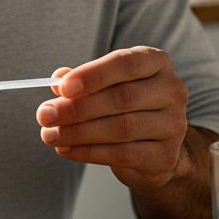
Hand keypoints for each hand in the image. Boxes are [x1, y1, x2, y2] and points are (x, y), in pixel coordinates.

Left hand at [36, 46, 189, 190]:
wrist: (154, 148)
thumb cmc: (126, 107)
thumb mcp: (105, 86)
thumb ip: (82, 81)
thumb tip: (57, 80)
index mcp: (156, 62)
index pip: (126, 64)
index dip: (93, 75)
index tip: (62, 87)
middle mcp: (172, 90)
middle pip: (121, 98)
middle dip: (77, 108)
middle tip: (45, 115)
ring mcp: (173, 124)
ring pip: (121, 128)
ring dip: (78, 132)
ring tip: (50, 135)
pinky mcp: (165, 156)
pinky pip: (122, 154)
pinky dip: (89, 152)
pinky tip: (67, 150)